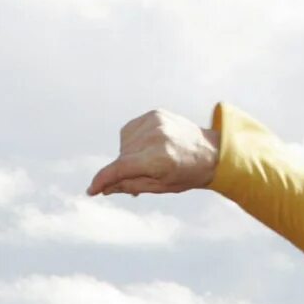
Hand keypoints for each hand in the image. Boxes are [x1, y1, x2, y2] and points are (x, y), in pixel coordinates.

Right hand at [88, 108, 217, 196]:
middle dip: (123, 169)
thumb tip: (104, 189)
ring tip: (148, 159)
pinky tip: (148, 146)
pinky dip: (133, 141)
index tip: (91, 190)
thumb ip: (129, 185)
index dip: (103, 179)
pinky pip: (129, 130)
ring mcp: (155, 122)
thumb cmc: (187, 174)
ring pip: (123, 144)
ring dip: (128, 154)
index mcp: (159, 158)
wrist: (211, 152)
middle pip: (122, 157)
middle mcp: (156, 137)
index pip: (121, 168)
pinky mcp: (155, 114)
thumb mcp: (159, 187)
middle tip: (142, 175)